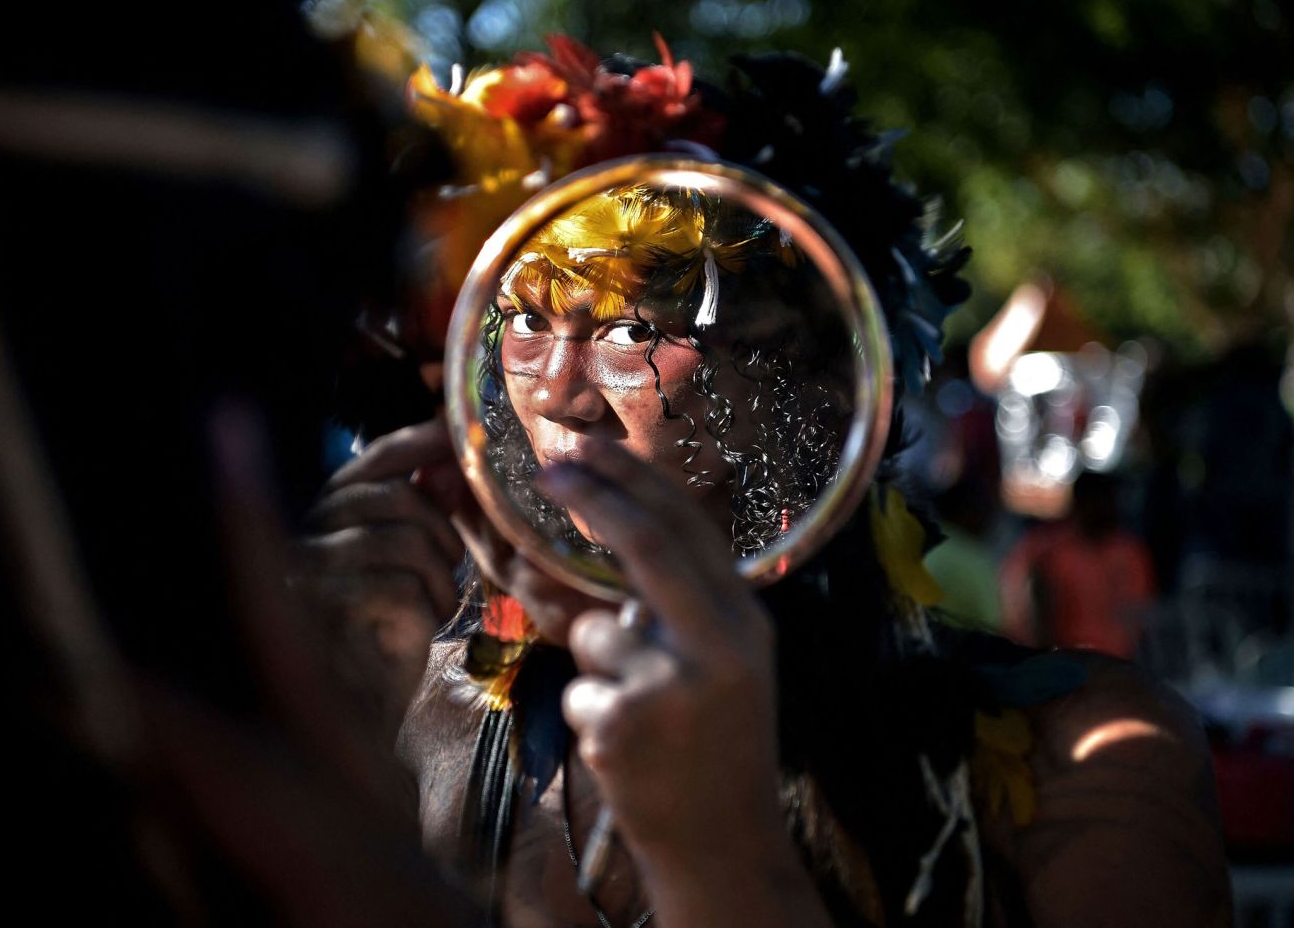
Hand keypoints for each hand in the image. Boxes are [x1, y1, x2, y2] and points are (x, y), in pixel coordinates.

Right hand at [302, 420, 468, 714]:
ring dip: (440, 572)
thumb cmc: (384, 637)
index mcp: (319, 515)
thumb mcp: (404, 563)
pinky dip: (431, 604)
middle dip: (442, 525)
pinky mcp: (323, 615)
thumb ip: (417, 511)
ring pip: (402, 540)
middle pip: (392, 496)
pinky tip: (427, 626)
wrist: (360, 719)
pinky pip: (400, 586)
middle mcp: (301, 536)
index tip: (457, 438)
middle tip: (454, 561)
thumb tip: (447, 459)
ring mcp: (307, 574)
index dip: (420, 444)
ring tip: (440, 601)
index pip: (371, 461)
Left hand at [541, 440, 796, 892]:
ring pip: (594, 632)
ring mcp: (671, 683)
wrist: (725, 847)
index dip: (635, 481)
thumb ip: (678, 610)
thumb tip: (606, 546)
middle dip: (595, 498)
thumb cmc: (716, 747)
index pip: (689, 529)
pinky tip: (628, 752)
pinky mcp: (625, 723)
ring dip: (598, 666)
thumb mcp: (723, 666)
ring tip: (641, 717)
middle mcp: (719, 643)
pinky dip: (590, 714)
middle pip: (647, 546)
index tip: (590, 446)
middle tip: (549, 469)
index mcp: (745, 622)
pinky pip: (578, 689)